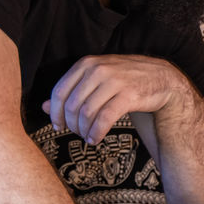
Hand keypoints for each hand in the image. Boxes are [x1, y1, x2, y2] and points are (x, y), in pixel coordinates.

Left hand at [43, 54, 183, 144]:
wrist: (161, 79)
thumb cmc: (125, 80)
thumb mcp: (95, 79)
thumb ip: (71, 90)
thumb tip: (42, 107)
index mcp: (86, 64)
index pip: (59, 92)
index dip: (54, 113)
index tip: (58, 126)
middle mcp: (98, 69)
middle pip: (72, 105)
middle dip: (71, 125)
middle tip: (76, 133)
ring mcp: (114, 81)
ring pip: (86, 113)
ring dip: (83, 131)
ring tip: (87, 137)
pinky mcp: (128, 95)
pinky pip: (104, 119)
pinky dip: (96, 132)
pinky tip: (96, 139)